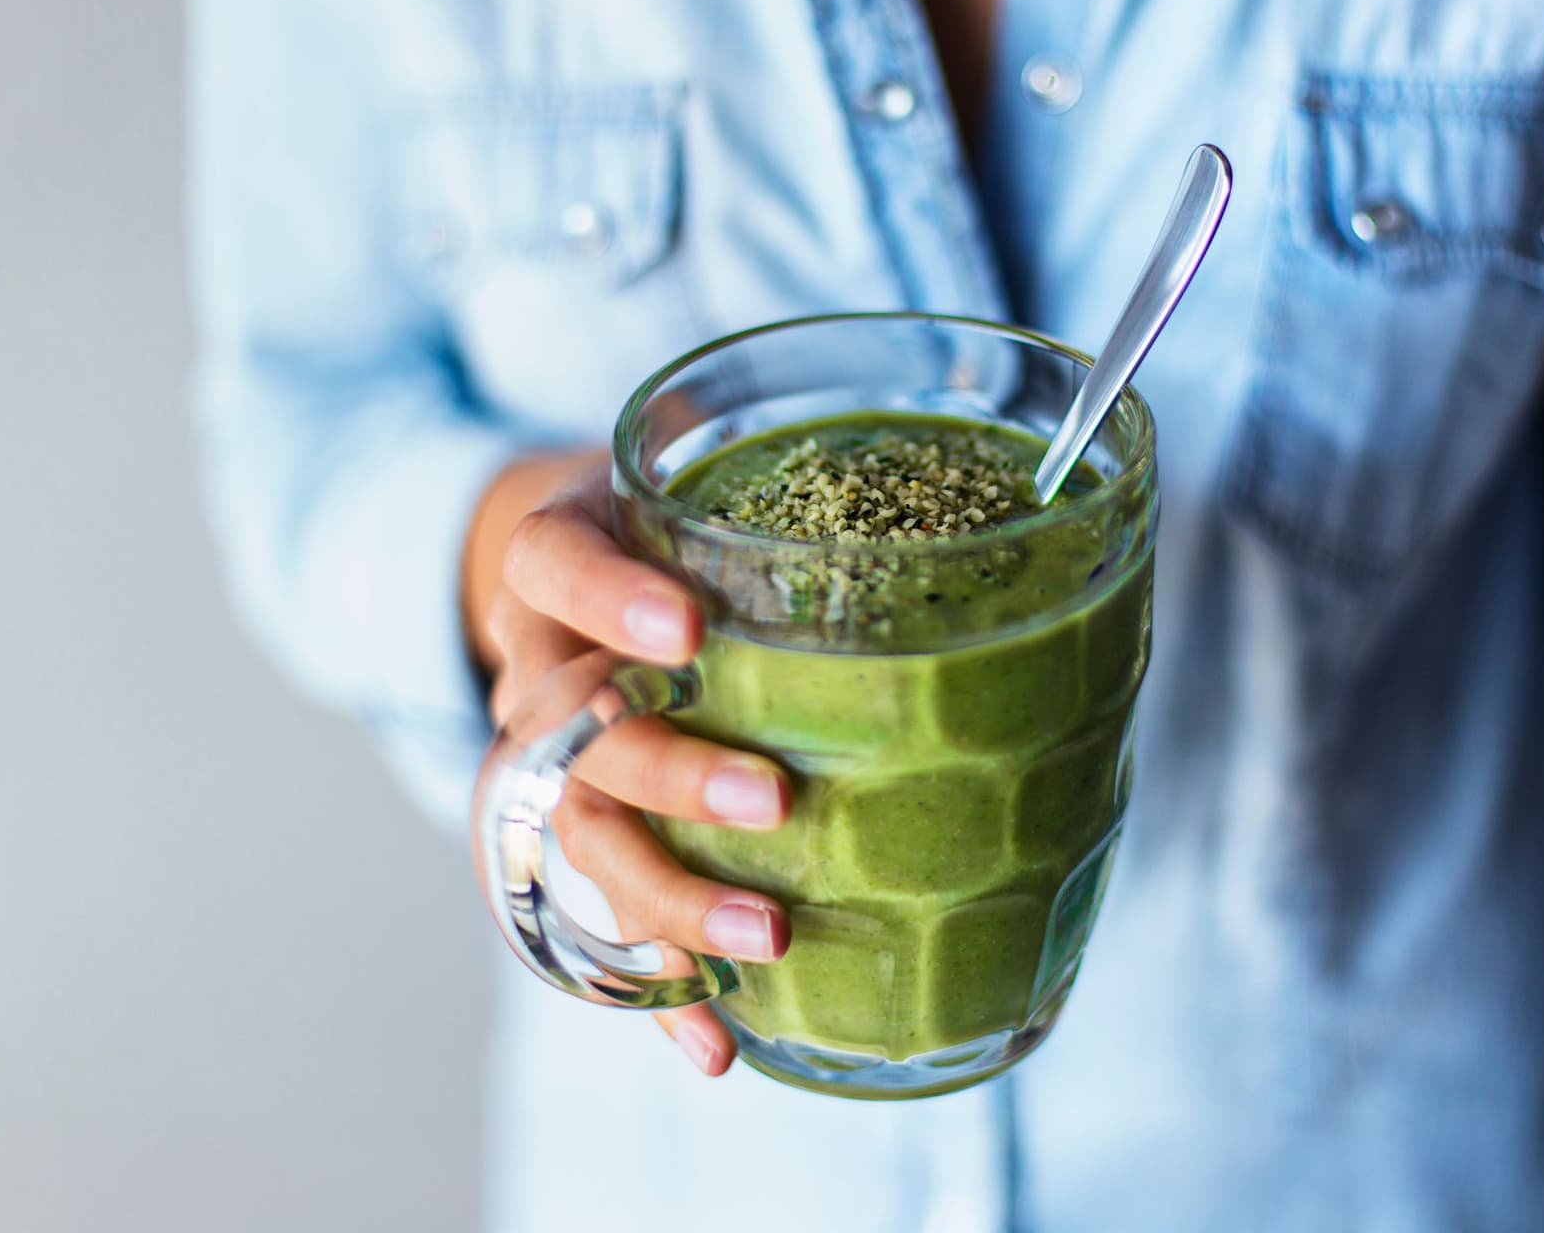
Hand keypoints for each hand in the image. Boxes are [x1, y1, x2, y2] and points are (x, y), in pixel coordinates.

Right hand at [464, 451, 791, 1076]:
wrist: (576, 577)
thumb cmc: (673, 535)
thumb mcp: (703, 495)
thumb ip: (789, 516)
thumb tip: (1005, 560)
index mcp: (560, 564)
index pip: (555, 565)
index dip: (609, 600)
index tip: (687, 633)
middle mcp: (538, 665)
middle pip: (570, 730)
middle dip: (670, 771)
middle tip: (773, 800)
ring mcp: (547, 762)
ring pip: (580, 836)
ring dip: (669, 894)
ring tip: (765, 935)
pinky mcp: (577, 841)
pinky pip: (597, 926)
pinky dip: (656, 997)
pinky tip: (720, 1049)